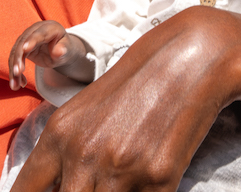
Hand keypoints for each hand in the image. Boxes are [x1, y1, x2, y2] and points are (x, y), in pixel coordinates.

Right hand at [8, 20, 89, 89]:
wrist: (59, 49)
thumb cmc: (64, 48)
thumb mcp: (67, 49)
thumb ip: (63, 50)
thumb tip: (59, 52)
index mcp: (49, 27)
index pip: (39, 34)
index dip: (32, 41)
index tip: (25, 50)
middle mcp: (35, 30)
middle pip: (22, 43)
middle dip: (18, 58)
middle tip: (17, 72)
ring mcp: (26, 38)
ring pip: (15, 53)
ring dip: (14, 69)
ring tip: (15, 85)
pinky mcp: (21, 48)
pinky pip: (15, 59)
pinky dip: (15, 72)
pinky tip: (19, 83)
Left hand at [10, 6, 240, 191]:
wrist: (189, 61)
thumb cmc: (135, 89)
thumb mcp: (85, 115)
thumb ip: (61, 154)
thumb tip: (51, 187)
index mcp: (58, 134)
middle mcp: (83, 155)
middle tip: (91, 187)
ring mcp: (120, 170)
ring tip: (121, 182)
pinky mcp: (158, 180)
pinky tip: (145, 183)